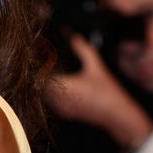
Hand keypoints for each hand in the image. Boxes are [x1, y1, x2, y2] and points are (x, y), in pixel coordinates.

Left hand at [46, 35, 152, 150]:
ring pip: (43, 95)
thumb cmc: (108, 92)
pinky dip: (51, 94)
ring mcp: (60, 108)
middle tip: (39, 63)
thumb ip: (83, 50)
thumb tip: (73, 36)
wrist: (117, 115)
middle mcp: (58, 99)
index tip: (35, 57)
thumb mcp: (96, 67)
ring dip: (44, 85)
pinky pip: (51, 102)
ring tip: (47, 73)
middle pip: (37, 86)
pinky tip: (59, 86)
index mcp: (62, 86)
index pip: (38, 76)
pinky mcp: (65, 113)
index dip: (36, 66)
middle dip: (39, 75)